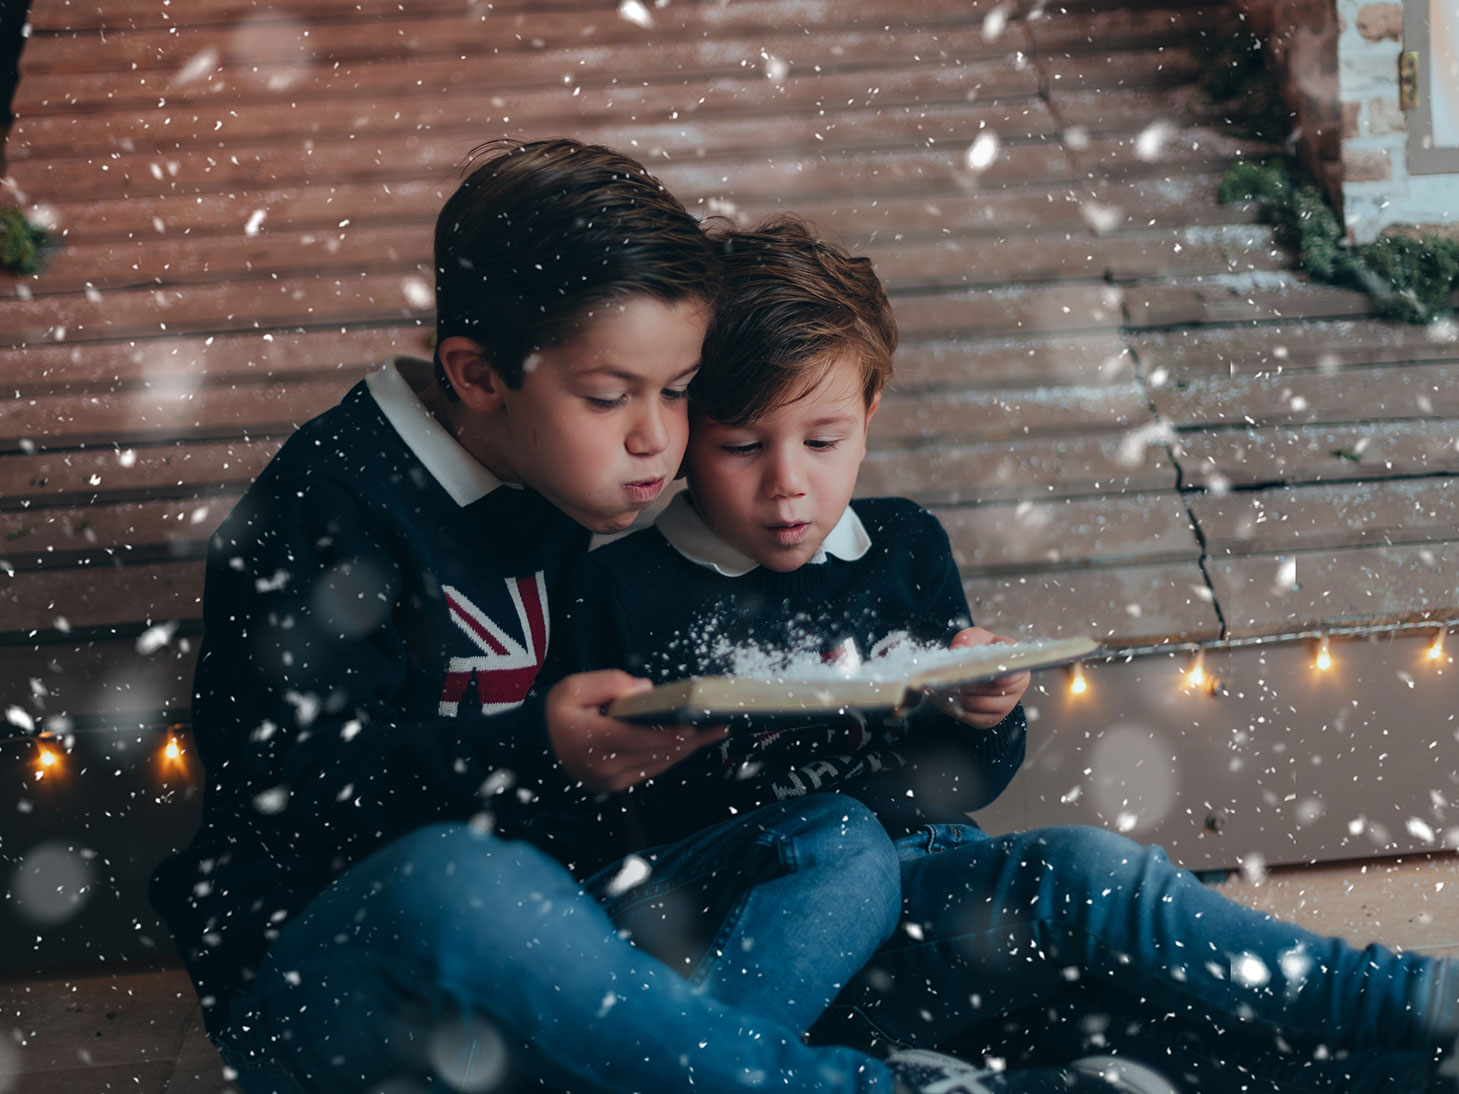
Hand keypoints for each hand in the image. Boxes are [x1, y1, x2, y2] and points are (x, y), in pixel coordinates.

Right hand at [545, 670, 728, 791]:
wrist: (536, 748)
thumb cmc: (556, 714)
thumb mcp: (574, 687)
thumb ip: (610, 683)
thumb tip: (645, 689)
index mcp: (597, 741)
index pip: (648, 738)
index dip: (678, 730)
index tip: (703, 720)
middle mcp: (608, 768)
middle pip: (661, 753)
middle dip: (693, 738)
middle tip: (722, 724)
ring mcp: (614, 781)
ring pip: (661, 764)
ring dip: (689, 749)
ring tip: (715, 731)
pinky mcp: (618, 785)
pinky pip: (653, 769)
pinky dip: (673, 755)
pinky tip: (690, 743)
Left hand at [928, 627, 1029, 728]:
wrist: (980, 666)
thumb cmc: (982, 650)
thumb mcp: (977, 637)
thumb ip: (969, 639)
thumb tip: (960, 647)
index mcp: (1018, 669)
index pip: (1009, 674)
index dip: (992, 672)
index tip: (975, 669)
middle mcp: (1016, 691)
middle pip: (989, 691)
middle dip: (967, 683)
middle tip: (947, 677)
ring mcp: (1003, 708)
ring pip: (977, 705)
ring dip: (958, 697)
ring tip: (940, 686)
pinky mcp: (989, 720)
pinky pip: (970, 718)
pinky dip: (954, 708)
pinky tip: (941, 698)